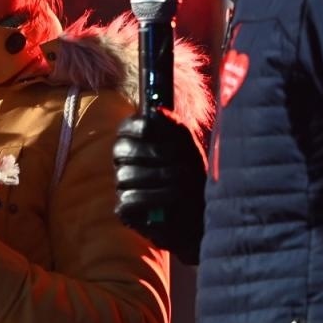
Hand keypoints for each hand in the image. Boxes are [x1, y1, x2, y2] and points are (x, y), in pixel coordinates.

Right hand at [112, 110, 205, 264]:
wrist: (200, 211)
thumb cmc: (192, 174)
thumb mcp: (188, 147)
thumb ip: (175, 128)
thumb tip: (158, 112)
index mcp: (135, 142)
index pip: (125, 129)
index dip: (138, 128)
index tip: (153, 130)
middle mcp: (123, 163)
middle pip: (122, 151)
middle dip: (154, 153)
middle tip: (181, 160)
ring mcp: (121, 186)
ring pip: (126, 175)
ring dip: (160, 177)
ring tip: (184, 181)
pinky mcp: (124, 209)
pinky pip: (130, 199)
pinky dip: (154, 197)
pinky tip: (173, 198)